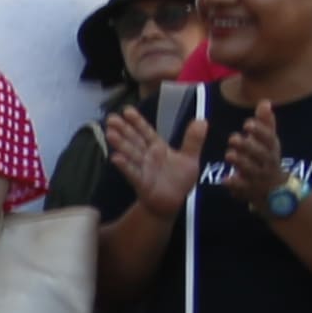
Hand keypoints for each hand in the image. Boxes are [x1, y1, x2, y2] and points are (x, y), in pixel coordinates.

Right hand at [115, 100, 211, 217]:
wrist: (172, 202)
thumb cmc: (178, 179)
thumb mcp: (190, 158)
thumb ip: (193, 140)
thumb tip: (202, 120)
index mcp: (158, 147)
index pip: (146, 132)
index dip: (138, 121)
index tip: (127, 110)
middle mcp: (147, 156)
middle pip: (134, 140)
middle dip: (123, 130)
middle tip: (111, 118)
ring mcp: (143, 168)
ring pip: (131, 154)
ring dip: (120, 144)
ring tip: (110, 134)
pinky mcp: (142, 183)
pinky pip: (133, 173)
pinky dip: (125, 166)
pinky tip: (115, 158)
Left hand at [226, 104, 295, 210]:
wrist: (275, 190)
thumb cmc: (266, 158)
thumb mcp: (269, 141)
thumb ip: (265, 122)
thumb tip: (265, 101)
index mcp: (272, 149)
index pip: (270, 139)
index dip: (260, 131)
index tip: (247, 124)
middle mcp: (267, 163)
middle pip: (261, 154)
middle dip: (248, 146)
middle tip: (233, 138)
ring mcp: (259, 178)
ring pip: (252, 170)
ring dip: (241, 162)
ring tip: (229, 154)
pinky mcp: (249, 190)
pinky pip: (242, 188)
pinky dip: (234, 184)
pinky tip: (224, 179)